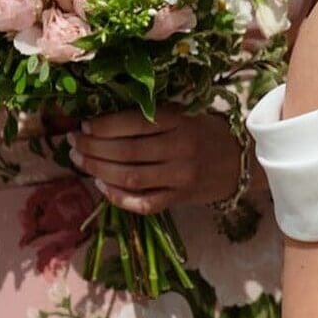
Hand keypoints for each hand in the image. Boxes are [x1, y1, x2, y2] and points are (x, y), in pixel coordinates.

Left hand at [70, 106, 247, 213]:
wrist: (244, 162)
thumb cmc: (208, 133)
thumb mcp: (185, 114)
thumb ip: (152, 117)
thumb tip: (102, 121)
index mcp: (179, 122)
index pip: (131, 123)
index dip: (101, 126)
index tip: (83, 125)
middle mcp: (180, 149)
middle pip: (125, 151)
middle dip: (91, 148)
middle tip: (72, 143)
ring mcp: (181, 176)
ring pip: (129, 177)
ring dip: (98, 169)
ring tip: (79, 161)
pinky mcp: (181, 198)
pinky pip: (144, 202)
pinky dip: (118, 196)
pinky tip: (102, 186)